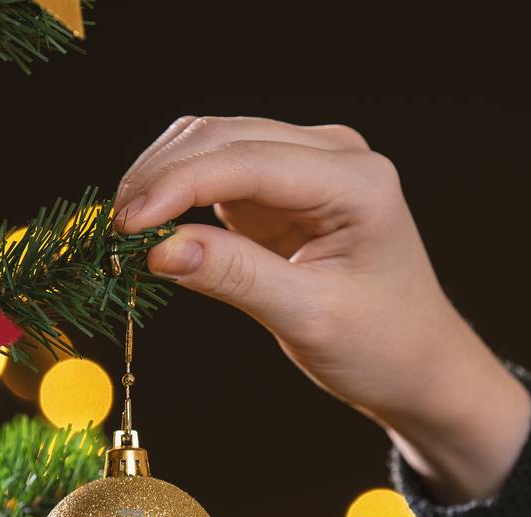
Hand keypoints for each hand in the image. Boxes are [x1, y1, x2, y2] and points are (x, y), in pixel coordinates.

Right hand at [115, 115, 530, 502]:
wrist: (418, 365)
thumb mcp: (309, 318)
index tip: (127, 226)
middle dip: (160, 178)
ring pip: (212, 144)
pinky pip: (216, 172)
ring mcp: (307, 165)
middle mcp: (334, 156)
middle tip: (113, 235)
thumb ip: (236, 277)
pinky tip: (151, 229)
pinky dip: (177, 193)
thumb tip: (160, 249)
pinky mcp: (282, 186)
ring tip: (125, 234)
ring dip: (162, 179)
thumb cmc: (382, 347)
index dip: (178, 186)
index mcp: (357, 181)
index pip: (248, 160)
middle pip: (224, 137)